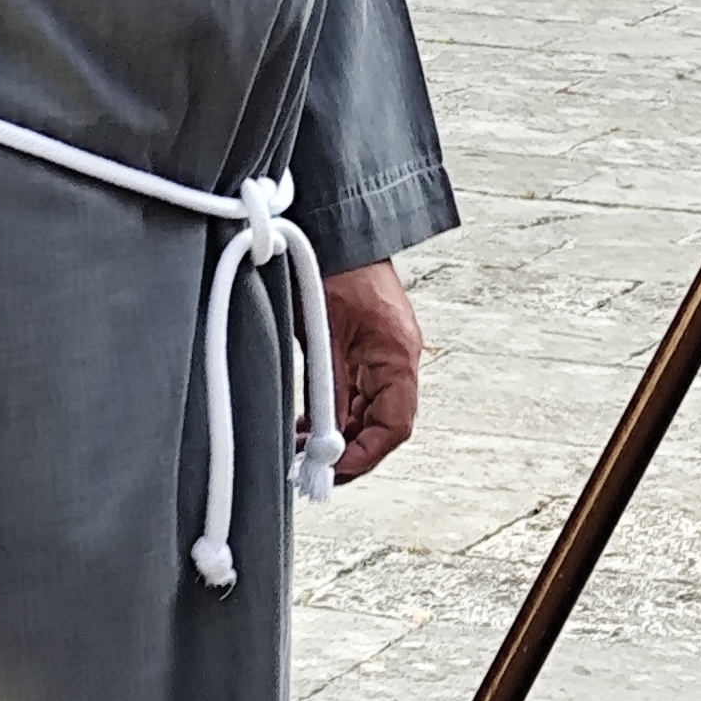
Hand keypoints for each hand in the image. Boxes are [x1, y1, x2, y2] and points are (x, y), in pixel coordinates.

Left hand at [322, 258, 420, 481]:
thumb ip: (328, 389)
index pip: (394, 425)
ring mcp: (384, 358)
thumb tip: (323, 439)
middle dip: (349, 453)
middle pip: (383, 427)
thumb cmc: (334, 269)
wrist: (339, 230)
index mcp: (398, 355)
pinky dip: (337, 416)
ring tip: (302, 450)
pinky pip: (359, 396)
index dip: (364, 455)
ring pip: (369, 416)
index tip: (330, 470)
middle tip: (310, 471)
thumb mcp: (323, 333)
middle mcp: (398, 361)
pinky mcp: (367, 352)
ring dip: (340, 438)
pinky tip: (309, 424)